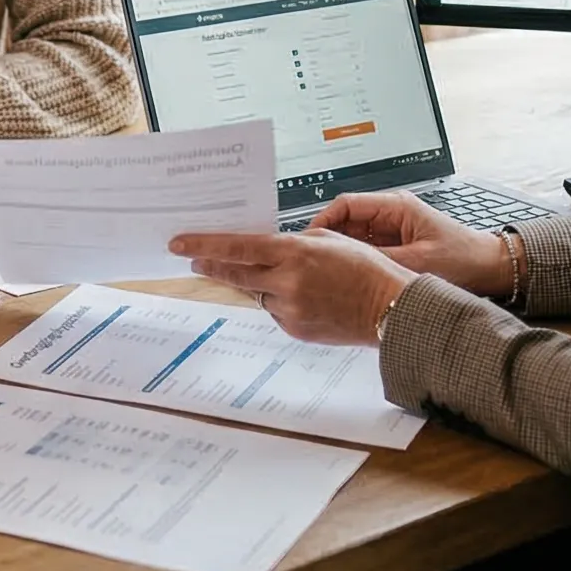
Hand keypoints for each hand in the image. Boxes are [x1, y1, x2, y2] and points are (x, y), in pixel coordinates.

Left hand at [167, 228, 414, 346]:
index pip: (236, 248)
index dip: (204, 245)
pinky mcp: (295, 329)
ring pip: (257, 294)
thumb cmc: (366, 269)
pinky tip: (303, 297)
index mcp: (293, 253)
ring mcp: (289, 309)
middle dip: (212, 266)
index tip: (179, 244)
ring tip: (283, 278)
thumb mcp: (328, 240)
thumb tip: (265, 250)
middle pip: (235, 274)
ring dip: (258, 284)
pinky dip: (279, 302)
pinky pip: (274, 312)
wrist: (390, 309)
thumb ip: (292, 244)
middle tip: (194, 261)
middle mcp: (286, 282)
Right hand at [304, 190, 511, 296]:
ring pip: (354, 238)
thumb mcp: (418, 262)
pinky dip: (357, 262)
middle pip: (346, 221)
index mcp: (396, 207)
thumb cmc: (466, 259)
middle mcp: (392, 214)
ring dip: (343, 253)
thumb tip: (346, 263)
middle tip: (314, 261)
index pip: (346, 204)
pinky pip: (367, 251)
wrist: (493, 269)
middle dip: (329, 240)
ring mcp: (394, 230)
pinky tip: (349, 278)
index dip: (324, 220)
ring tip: (329, 271)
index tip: (311, 240)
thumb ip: (380, 260)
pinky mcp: (398, 246)